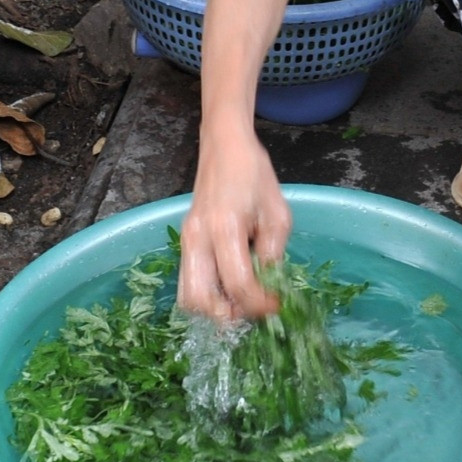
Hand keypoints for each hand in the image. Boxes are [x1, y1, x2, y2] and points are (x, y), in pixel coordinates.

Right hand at [178, 128, 290, 321]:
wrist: (224, 147)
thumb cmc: (254, 174)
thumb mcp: (278, 213)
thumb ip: (273, 253)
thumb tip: (267, 286)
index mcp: (224, 228)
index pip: (238, 284)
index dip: (260, 304)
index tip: (277, 305)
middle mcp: (197, 239)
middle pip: (201, 301)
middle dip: (230, 315)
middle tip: (254, 308)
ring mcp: (186, 241)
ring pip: (188, 297)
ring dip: (215, 308)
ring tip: (241, 301)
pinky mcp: (184, 242)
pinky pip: (189, 282)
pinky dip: (208, 294)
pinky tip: (230, 286)